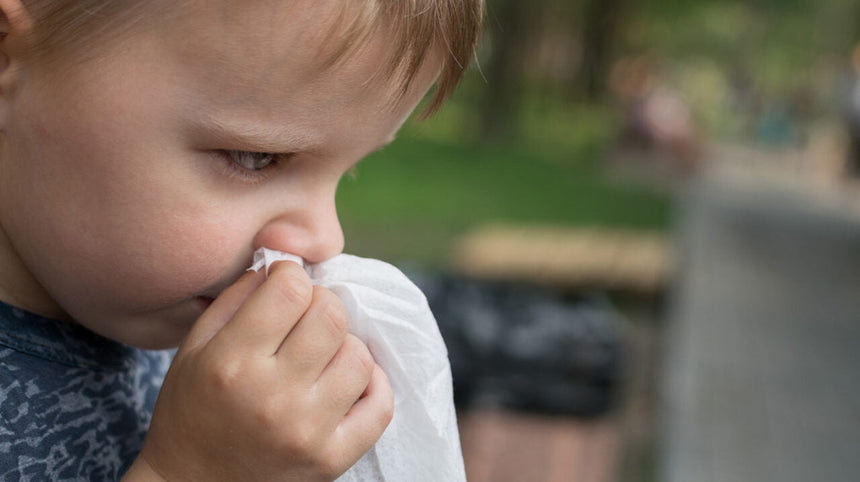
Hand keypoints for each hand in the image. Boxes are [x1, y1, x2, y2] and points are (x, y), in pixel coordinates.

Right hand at [125, 261, 392, 480]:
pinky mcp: (332, 459)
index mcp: (231, 363)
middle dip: (321, 305)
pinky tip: (345, 382)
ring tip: (320, 357)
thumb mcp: (194, 349)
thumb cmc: (192, 411)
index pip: (291, 290)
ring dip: (343, 346)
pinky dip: (372, 385)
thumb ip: (236, 299)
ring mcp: (307, 431)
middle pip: (332, 316)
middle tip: (305, 320)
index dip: (292, 277)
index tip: (285, 289)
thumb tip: (282, 262)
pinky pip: (380, 406)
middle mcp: (272, 396)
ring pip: (359, 355)